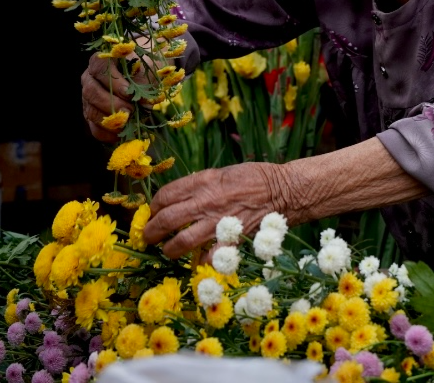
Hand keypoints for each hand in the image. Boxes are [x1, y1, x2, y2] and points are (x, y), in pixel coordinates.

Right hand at [80, 51, 143, 142]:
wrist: (141, 78)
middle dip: (111, 104)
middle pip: (91, 91)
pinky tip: (122, 134)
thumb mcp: (147, 70)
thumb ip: (144, 82)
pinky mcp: (92, 115)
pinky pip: (94, 128)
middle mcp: (89, 78)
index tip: (128, 92)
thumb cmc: (144, 70)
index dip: (112, 81)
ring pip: (91, 111)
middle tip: (130, 111)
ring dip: (110, 121)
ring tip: (128, 124)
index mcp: (102, 60)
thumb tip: (143, 102)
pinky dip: (108, 134)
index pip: (99, 67)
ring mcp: (88, 98)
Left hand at [142, 162, 293, 258]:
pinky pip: (208, 257)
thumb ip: (199, 185)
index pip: (165, 195)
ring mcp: (218, 223)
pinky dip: (199, 261)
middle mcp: (206, 202)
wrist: (284, 191)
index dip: (154, 206)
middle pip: (166, 220)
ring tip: (167, 250)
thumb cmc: (255, 178)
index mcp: (203, 182)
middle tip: (148, 237)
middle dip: (151, 231)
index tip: (153, 212)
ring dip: (169, 249)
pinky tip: (197, 260)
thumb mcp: (222, 172)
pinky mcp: (231, 240)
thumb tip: (177, 198)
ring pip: (181, 242)